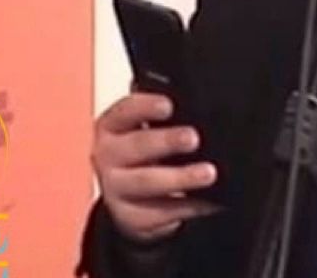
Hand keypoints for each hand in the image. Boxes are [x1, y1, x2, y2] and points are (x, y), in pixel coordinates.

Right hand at [91, 92, 220, 242]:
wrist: (130, 197)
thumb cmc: (145, 151)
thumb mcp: (146, 128)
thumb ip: (161, 114)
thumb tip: (188, 98)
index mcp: (113, 126)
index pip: (125, 111)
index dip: (145, 107)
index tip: (168, 105)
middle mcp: (108, 155)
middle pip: (137, 146)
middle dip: (166, 141)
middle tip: (193, 138)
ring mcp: (116, 188)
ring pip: (147, 182)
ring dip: (180, 177)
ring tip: (208, 173)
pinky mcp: (129, 217)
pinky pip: (158, 214)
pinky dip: (186, 208)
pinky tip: (207, 201)